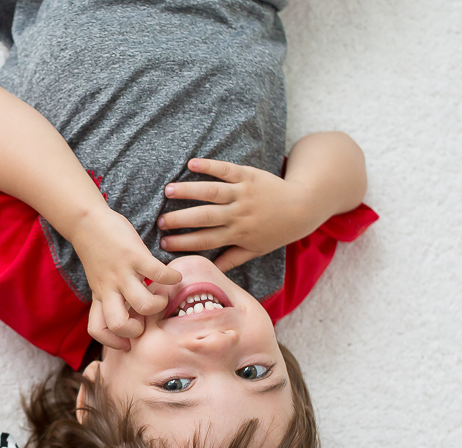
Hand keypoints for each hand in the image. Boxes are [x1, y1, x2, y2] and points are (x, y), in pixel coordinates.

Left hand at [70, 208, 180, 349]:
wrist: (87, 221)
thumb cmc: (98, 252)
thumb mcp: (99, 280)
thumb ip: (111, 295)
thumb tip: (135, 310)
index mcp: (100, 296)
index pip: (97, 329)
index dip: (112, 342)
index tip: (127, 340)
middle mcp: (109, 288)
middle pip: (118, 324)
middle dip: (137, 330)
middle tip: (145, 318)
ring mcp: (121, 273)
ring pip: (142, 303)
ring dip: (159, 305)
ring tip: (162, 295)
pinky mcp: (134, 255)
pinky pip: (158, 274)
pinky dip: (173, 279)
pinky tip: (174, 277)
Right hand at [158, 158, 321, 270]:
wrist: (302, 206)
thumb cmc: (276, 231)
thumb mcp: (256, 249)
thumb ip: (232, 260)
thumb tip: (209, 270)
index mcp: (238, 234)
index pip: (206, 239)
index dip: (184, 242)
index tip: (164, 243)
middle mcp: (239, 214)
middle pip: (205, 217)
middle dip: (180, 219)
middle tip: (159, 221)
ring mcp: (243, 193)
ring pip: (212, 192)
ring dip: (189, 191)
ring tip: (168, 191)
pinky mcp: (248, 175)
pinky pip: (226, 170)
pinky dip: (209, 166)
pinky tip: (191, 164)